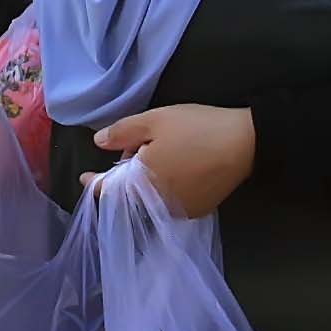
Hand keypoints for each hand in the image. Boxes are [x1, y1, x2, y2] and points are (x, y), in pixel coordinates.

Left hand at [79, 104, 256, 216]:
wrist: (246, 143)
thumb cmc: (197, 128)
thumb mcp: (154, 120)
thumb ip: (121, 133)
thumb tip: (99, 143)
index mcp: (142, 182)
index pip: (108, 189)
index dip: (94, 183)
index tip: (84, 177)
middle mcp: (158, 203)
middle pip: (131, 193)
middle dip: (128, 174)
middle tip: (137, 147)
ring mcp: (179, 210)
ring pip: (152, 197)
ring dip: (148, 181)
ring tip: (160, 152)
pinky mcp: (199, 210)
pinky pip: (171, 201)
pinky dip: (167, 187)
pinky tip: (179, 166)